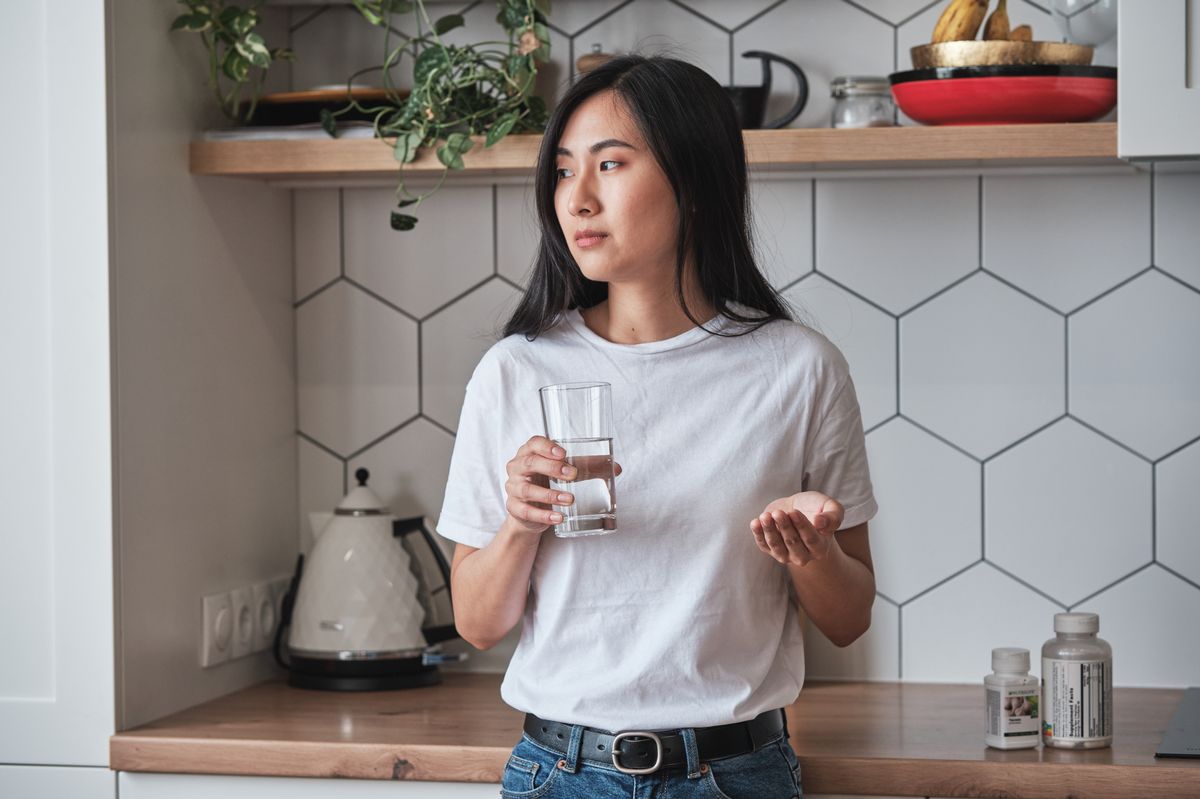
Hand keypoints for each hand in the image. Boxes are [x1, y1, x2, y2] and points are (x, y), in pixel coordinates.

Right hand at [504, 436, 622, 533]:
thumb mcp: (564, 471)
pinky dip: (543, 516)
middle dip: (551, 468)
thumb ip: (588, 467)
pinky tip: (559, 518)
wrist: (529, 510)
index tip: (563, 453)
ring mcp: (513, 488)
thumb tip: (616, 468)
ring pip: (527, 490)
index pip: (533, 443)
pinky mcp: (514, 508)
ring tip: (570, 499)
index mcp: (529, 453)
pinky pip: (526, 512)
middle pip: (529, 463)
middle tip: (572, 475)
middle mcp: (517, 468)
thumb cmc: (547, 482)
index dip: (546, 446)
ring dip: (550, 495)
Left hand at [750, 491, 843, 566]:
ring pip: (777, 546)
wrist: (795, 508)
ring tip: (766, 516)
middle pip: (793, 544)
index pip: (811, 540)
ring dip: (770, 530)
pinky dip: (758, 534)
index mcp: (820, 547)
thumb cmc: (815, 507)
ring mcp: (786, 555)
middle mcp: (803, 556)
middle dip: (784, 527)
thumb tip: (821, 524)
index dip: (802, 526)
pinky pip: (763, 545)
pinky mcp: (770, 549)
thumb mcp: (830, 506)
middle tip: (779, 513)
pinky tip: (756, 522)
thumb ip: (833, 515)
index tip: (793, 512)